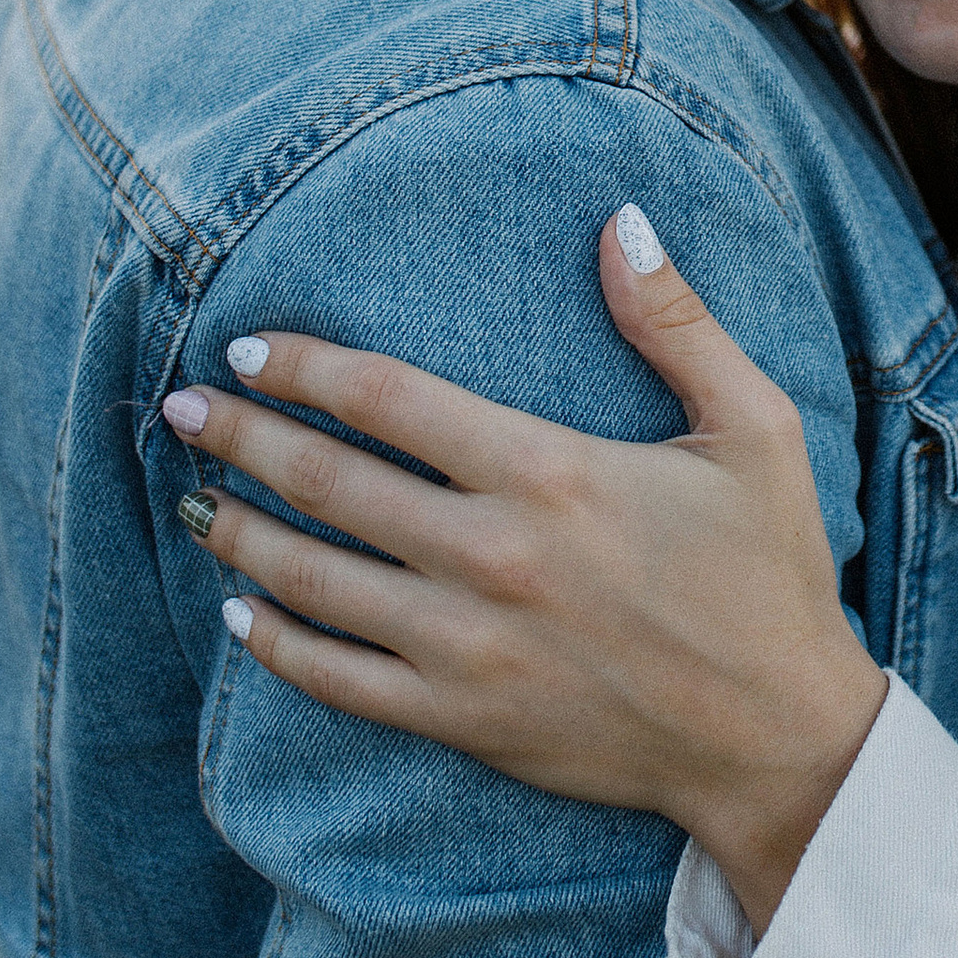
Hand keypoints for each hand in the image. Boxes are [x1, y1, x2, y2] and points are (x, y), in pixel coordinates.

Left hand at [166, 213, 888, 932]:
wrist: (776, 736)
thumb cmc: (770, 572)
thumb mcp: (753, 429)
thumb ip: (678, 323)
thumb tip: (621, 221)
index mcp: (550, 473)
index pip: (388, 399)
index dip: (304, 366)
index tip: (248, 349)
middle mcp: (493, 557)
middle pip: (330, 482)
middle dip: (241, 439)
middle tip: (181, 410)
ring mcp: (469, 647)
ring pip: (315, 582)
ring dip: (242, 536)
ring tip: (196, 503)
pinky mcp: (463, 719)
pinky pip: (338, 681)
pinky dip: (277, 646)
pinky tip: (241, 618)